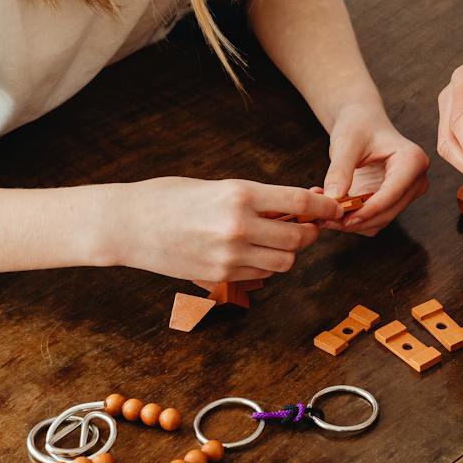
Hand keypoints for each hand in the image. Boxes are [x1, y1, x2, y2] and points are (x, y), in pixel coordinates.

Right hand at [109, 177, 340, 279]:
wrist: (128, 224)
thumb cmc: (169, 197)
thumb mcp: (216, 186)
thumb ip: (255, 199)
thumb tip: (292, 207)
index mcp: (240, 194)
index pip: (300, 205)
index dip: (324, 208)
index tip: (334, 209)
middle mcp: (239, 226)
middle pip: (298, 238)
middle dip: (308, 233)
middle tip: (307, 226)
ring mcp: (230, 255)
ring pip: (283, 262)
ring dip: (288, 253)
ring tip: (277, 240)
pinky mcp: (219, 275)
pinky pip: (259, 274)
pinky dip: (265, 265)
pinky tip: (254, 252)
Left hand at [322, 106, 429, 234]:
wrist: (361, 125)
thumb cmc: (358, 126)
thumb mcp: (346, 143)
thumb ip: (340, 170)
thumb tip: (333, 199)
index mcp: (413, 160)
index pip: (392, 193)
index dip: (367, 209)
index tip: (342, 217)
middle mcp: (416, 180)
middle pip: (387, 211)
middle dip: (356, 218)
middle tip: (324, 218)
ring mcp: (406, 194)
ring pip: (380, 221)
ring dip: (352, 223)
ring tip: (324, 213)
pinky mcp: (393, 203)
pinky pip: (373, 221)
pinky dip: (352, 220)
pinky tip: (333, 209)